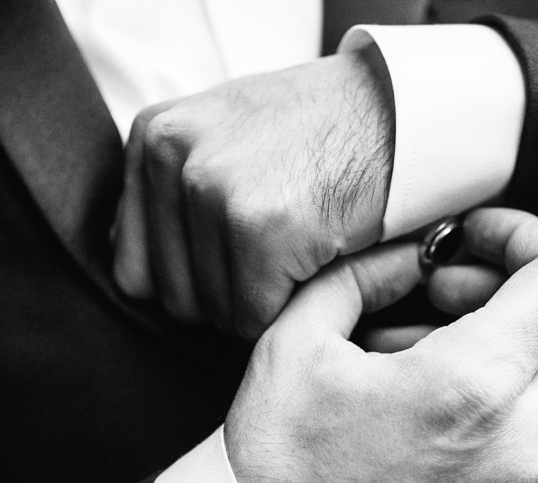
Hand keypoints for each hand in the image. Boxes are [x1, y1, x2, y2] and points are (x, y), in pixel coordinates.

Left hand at [113, 49, 393, 338]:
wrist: (403, 114)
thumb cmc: (328, 132)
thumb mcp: (229, 138)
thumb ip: (176, 191)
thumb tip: (134, 265)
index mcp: (154, 136)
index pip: (134, 268)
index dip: (193, 288)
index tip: (239, 271)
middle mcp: (171, 156)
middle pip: (173, 298)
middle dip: (229, 300)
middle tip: (281, 266)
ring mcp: (212, 189)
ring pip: (216, 312)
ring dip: (265, 305)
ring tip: (302, 257)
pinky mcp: (258, 225)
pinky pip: (257, 314)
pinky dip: (293, 308)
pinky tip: (319, 264)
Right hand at [225, 209, 537, 482]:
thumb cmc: (270, 476)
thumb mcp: (295, 344)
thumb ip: (368, 272)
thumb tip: (419, 252)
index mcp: (472, 389)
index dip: (527, 238)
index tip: (477, 241)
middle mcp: (522, 449)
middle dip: (534, 291)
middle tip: (452, 296)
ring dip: (509, 356)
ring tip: (412, 366)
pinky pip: (537, 447)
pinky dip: (498, 416)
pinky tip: (422, 426)